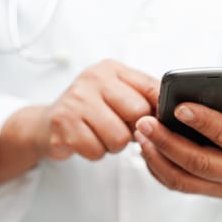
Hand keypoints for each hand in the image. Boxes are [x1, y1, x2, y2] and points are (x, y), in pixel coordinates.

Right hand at [0, 59, 158, 184]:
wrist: (47, 124)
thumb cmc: (91, 109)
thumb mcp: (117, 93)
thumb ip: (144, 96)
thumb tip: (174, 111)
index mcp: (112, 69)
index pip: (152, 88)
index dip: (159, 110)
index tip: (159, 120)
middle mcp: (93, 79)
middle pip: (139, 114)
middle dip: (133, 129)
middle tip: (119, 126)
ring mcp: (76, 100)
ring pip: (119, 138)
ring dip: (113, 144)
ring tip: (101, 133)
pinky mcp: (63, 125)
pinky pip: (97, 151)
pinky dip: (95, 152)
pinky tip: (86, 140)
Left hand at [133, 89, 221, 197]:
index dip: (204, 121)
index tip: (178, 107)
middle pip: (200, 162)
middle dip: (169, 142)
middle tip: (146, 122)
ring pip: (184, 179)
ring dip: (158, 158)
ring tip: (141, 135)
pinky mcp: (209, 192)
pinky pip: (178, 185)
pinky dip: (158, 169)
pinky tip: (146, 148)